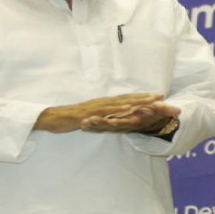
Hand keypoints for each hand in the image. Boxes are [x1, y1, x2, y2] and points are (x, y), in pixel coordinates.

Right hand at [36, 93, 163, 132]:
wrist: (51, 118)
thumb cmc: (71, 118)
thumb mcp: (91, 117)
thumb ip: (103, 116)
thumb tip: (113, 118)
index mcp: (105, 104)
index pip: (127, 99)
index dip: (143, 97)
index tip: (159, 96)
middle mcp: (103, 103)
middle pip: (128, 99)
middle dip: (146, 98)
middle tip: (163, 98)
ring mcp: (97, 108)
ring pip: (120, 103)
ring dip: (137, 102)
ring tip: (152, 102)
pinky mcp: (90, 114)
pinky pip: (106, 112)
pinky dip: (118, 110)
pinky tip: (128, 109)